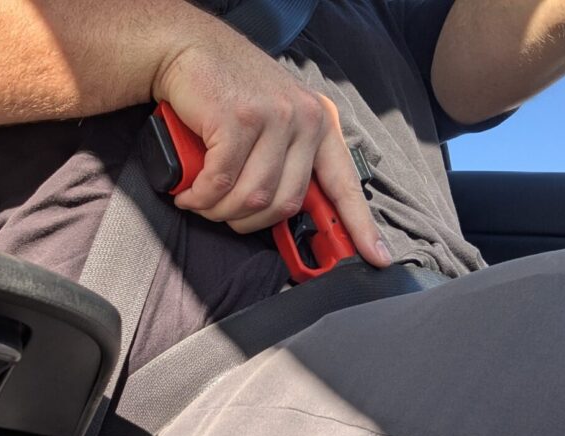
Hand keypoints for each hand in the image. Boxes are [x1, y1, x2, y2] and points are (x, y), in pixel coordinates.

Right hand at [152, 16, 391, 267]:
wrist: (188, 48)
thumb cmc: (227, 89)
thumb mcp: (274, 118)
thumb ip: (287, 157)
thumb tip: (286, 211)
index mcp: (320, 124)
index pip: (345, 183)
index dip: (360, 226)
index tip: (376, 258)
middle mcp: (304, 119)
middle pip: (286, 202)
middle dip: (249, 222)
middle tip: (224, 215)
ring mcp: (273, 117)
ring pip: (253, 197)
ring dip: (220, 211)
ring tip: (201, 202)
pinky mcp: (237, 120)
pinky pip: (220, 182)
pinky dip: (200, 198)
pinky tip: (189, 194)